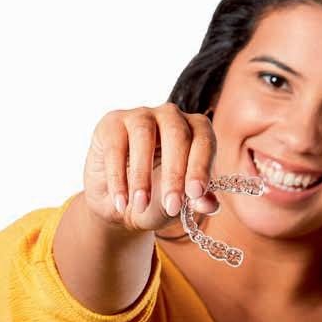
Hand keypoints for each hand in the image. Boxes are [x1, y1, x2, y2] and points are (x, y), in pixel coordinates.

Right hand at [83, 102, 219, 232]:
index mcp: (194, 130)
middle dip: (175, 173)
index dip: (201, 166)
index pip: (204, 140)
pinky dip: (118, 179)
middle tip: (171, 205)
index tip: (195, 194)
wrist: (119, 205)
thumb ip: (197, 201)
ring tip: (140, 206)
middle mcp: (170, 115)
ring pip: (143, 135)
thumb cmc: (156, 198)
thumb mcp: (180, 203)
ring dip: (142, 175)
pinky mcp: (111, 124)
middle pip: (177, 133)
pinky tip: (121, 202)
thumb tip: (210, 204)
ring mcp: (139, 116)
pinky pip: (115, 148)